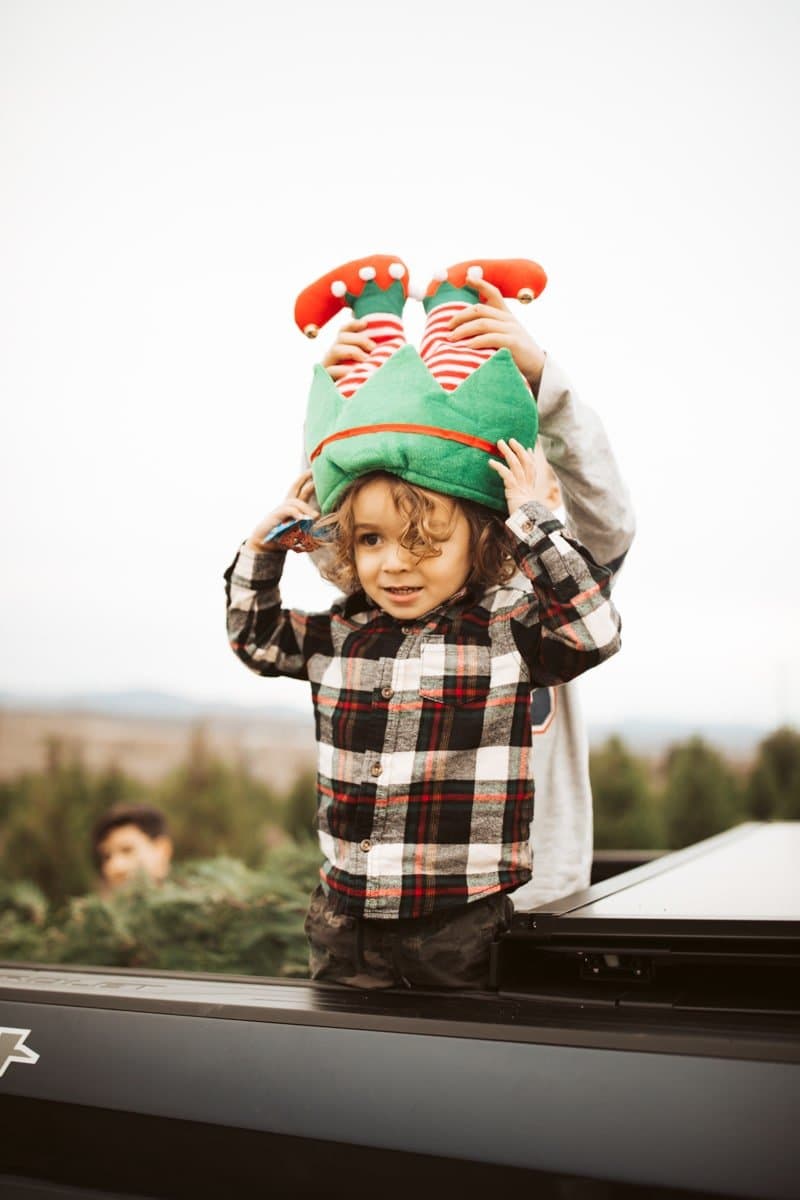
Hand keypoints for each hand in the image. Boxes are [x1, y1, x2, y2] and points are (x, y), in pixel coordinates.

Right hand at [245, 470, 318, 551]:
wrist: (264, 544)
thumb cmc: (282, 538)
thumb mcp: (298, 533)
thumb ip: (308, 529)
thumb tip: (322, 529)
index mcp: (292, 507)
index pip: (301, 491)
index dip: (308, 482)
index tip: (316, 473)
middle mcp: (286, 506)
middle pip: (295, 488)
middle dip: (304, 478)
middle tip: (313, 471)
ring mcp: (280, 510)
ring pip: (294, 502)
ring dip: (305, 508)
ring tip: (315, 516)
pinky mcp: (275, 516)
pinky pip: (287, 511)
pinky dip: (295, 513)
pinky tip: (301, 518)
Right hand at [321, 319, 375, 379]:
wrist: (348, 410)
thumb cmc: (363, 383)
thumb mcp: (366, 367)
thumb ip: (370, 356)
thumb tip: (380, 346)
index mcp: (342, 350)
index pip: (344, 331)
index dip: (353, 325)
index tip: (365, 323)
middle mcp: (333, 355)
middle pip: (342, 337)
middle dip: (359, 339)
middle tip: (373, 348)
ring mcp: (327, 366)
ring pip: (335, 350)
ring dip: (352, 351)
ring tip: (366, 360)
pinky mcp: (325, 379)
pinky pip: (332, 370)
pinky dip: (344, 370)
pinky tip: (355, 372)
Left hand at [446, 277, 545, 391]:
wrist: (537, 367)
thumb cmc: (515, 353)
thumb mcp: (504, 337)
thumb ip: (489, 331)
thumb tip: (463, 332)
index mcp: (505, 315)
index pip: (493, 293)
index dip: (480, 283)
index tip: (467, 277)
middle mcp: (508, 319)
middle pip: (480, 310)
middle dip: (460, 316)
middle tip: (448, 326)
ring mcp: (511, 329)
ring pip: (482, 323)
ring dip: (464, 330)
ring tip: (452, 337)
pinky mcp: (513, 342)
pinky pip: (491, 338)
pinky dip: (477, 341)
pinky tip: (467, 346)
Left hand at [488, 439, 537, 514]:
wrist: (528, 522)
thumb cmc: (526, 515)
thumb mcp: (526, 503)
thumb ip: (524, 495)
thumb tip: (521, 496)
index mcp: (531, 485)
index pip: (532, 467)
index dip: (529, 457)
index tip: (527, 449)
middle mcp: (528, 482)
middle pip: (525, 460)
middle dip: (518, 449)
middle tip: (511, 440)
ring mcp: (521, 484)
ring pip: (516, 464)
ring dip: (508, 452)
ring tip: (500, 443)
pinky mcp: (513, 489)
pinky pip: (506, 474)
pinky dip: (498, 467)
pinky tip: (491, 462)